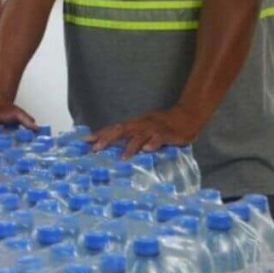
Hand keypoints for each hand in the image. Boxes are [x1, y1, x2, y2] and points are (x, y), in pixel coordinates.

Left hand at [87, 107, 203, 157]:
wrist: (188, 115)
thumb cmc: (165, 124)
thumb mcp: (146, 129)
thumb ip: (133, 137)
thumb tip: (117, 150)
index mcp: (135, 124)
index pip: (115, 128)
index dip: (100, 134)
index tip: (85, 141)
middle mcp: (142, 124)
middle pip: (122, 129)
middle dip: (107, 138)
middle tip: (95, 148)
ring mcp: (155, 128)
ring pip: (139, 135)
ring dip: (129, 146)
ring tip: (121, 157)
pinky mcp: (168, 133)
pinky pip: (160, 138)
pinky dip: (153, 143)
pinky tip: (147, 150)